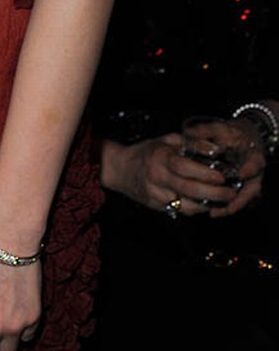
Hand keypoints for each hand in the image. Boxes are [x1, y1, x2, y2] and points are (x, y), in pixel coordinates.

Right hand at [100, 129, 264, 216]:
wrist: (119, 168)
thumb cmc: (147, 151)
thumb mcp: (166, 140)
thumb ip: (191, 144)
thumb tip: (215, 150)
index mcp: (160, 158)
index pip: (185, 168)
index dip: (205, 173)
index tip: (222, 176)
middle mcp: (157, 177)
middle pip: (189, 190)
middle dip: (213, 194)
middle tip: (231, 193)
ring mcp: (156, 194)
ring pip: (186, 205)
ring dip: (208, 205)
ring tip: (224, 201)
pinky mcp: (156, 206)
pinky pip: (180, 210)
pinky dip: (195, 209)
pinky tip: (206, 205)